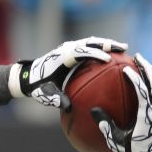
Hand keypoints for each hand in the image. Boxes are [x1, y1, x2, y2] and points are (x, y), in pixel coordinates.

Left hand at [12, 37, 127, 110]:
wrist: (28, 78)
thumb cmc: (37, 87)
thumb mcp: (47, 95)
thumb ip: (58, 99)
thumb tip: (70, 108)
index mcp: (62, 57)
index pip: (81, 52)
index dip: (95, 54)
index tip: (108, 59)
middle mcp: (66, 49)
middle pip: (90, 42)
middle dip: (107, 44)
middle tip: (123, 48)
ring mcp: (69, 48)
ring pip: (91, 42)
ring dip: (106, 44)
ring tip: (122, 48)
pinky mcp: (71, 51)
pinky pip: (88, 48)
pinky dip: (100, 49)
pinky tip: (112, 55)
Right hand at [93, 54, 151, 151]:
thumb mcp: (115, 140)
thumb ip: (105, 125)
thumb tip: (93, 110)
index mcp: (147, 116)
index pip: (142, 92)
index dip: (135, 78)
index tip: (126, 69)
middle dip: (147, 68)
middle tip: (137, 57)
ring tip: (145, 63)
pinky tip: (150, 79)